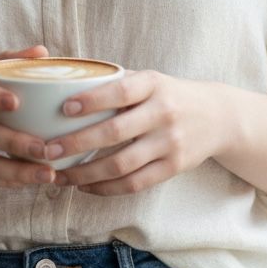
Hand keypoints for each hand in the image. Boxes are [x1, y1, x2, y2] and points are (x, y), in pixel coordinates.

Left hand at [44, 71, 223, 195]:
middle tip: (48, 150)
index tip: (64, 108)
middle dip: (77, 143)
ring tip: (59, 175)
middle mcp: (163, 113)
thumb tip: (63, 81)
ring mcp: (170, 143)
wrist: (218, 117)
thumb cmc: (169, 95)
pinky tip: (84, 186)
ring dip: (85, 172)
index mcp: (154, 85)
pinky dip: (105, 188)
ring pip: (121, 164)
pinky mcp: (173, 168)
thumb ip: (115, 82)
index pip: (121, 92)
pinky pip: (134, 183)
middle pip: (115, 132)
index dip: (92, 100)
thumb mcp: (150, 79)